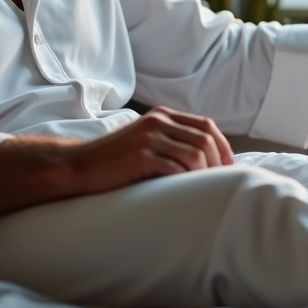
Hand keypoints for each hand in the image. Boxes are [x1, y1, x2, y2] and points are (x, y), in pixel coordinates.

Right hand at [61, 106, 234, 196]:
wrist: (79, 167)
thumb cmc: (115, 160)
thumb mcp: (146, 139)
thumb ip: (171, 140)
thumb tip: (206, 159)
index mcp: (162, 115)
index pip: (206, 124)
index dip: (222, 146)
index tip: (228, 166)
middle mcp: (157, 121)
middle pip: (204, 139)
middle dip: (218, 163)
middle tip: (220, 183)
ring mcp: (149, 138)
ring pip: (194, 154)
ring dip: (204, 175)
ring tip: (203, 190)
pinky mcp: (140, 156)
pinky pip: (175, 168)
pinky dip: (185, 181)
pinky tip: (185, 192)